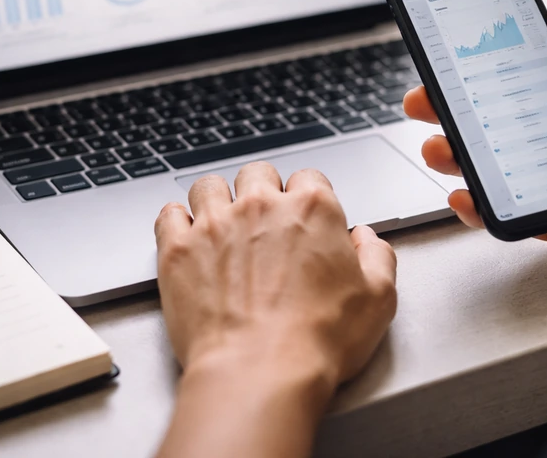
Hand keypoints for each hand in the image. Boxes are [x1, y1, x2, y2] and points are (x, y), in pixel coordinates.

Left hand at [154, 162, 396, 457]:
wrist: (259, 373)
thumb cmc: (318, 341)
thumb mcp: (378, 300)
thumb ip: (378, 257)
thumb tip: (367, 239)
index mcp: (312, 209)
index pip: (309, 178)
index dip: (308, 199)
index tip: (305, 220)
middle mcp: (261, 206)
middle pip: (257, 174)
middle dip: (262, 192)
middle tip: (264, 223)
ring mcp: (215, 224)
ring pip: (209, 186)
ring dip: (217, 200)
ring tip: (222, 225)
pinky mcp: (178, 249)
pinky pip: (169, 214)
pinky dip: (177, 221)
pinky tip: (186, 236)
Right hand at [405, 5, 546, 297]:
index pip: (519, 75)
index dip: (481, 65)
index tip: (448, 55)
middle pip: (492, 118)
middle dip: (451, 108)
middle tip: (421, 101)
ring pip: (490, 163)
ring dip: (454, 153)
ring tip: (435, 147)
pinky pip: (507, 211)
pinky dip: (478, 206)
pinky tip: (462, 195)